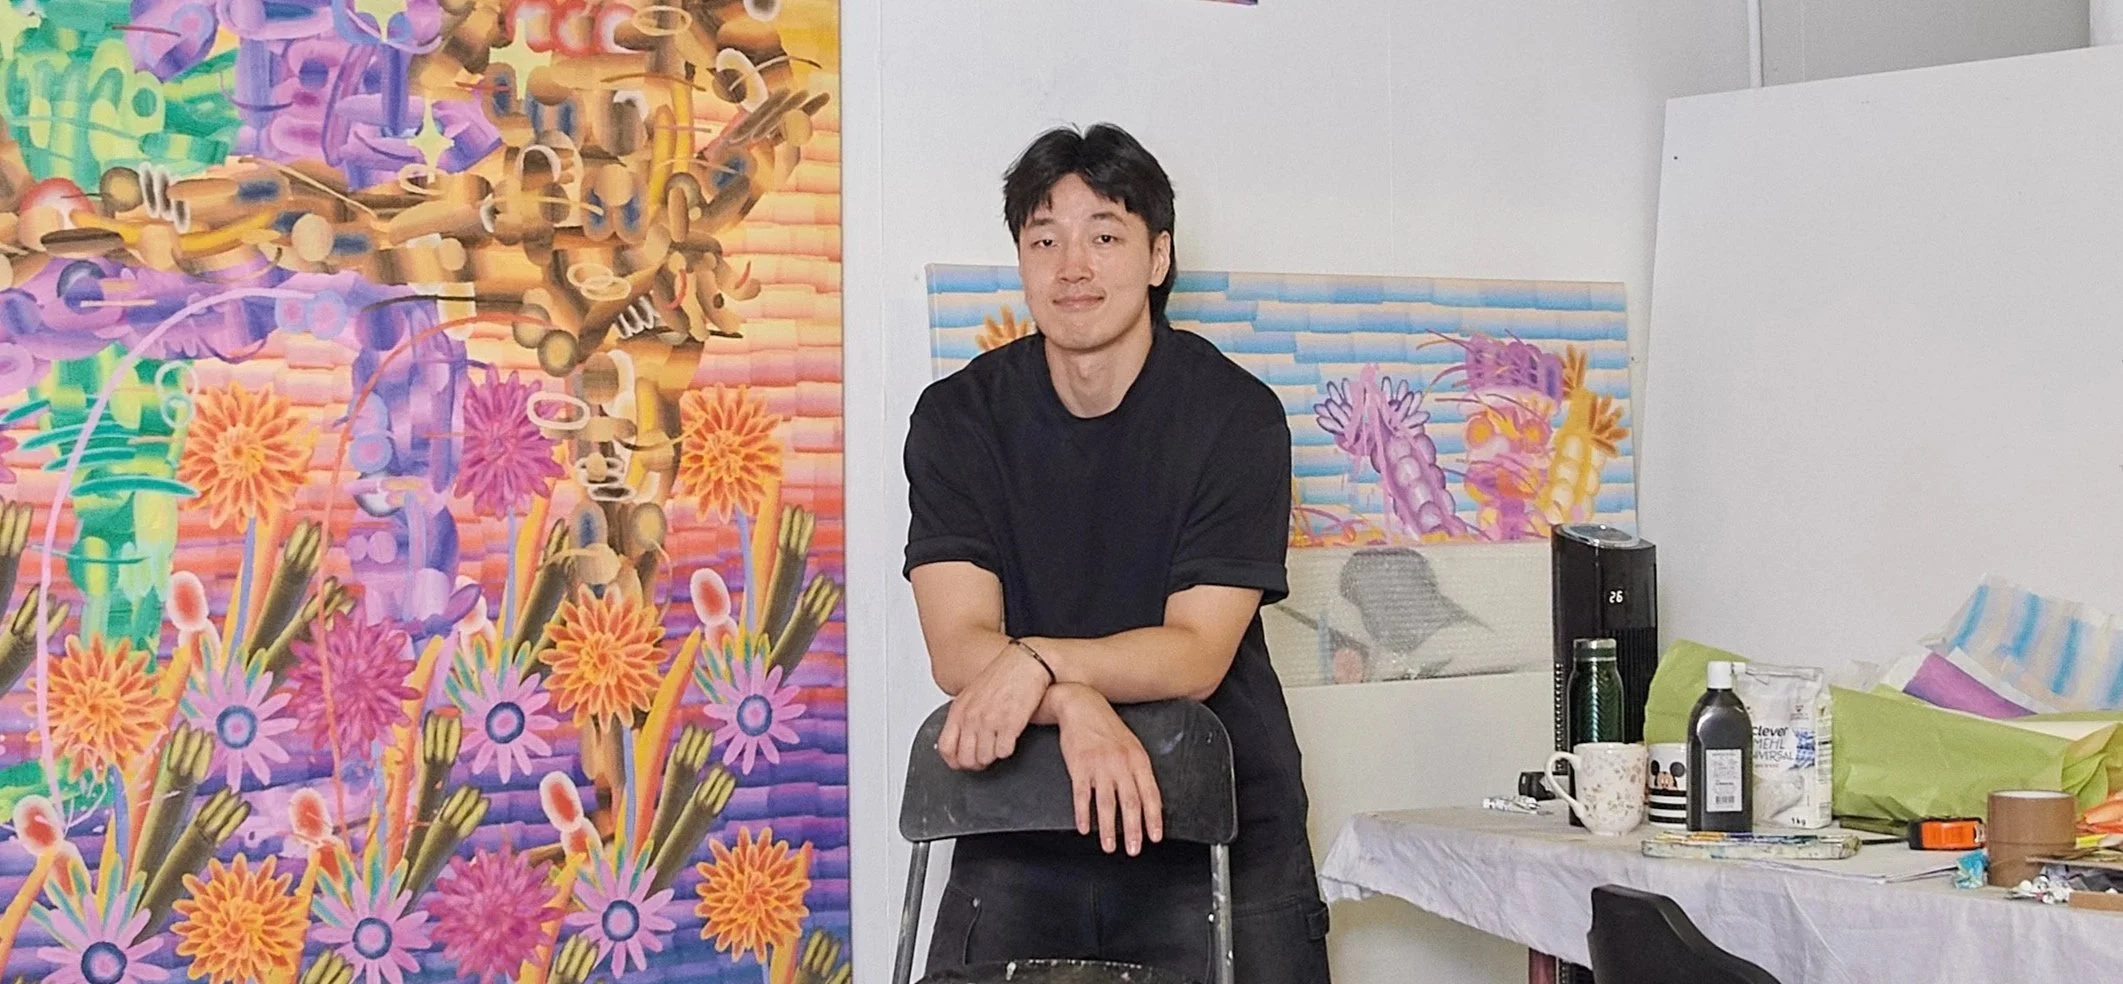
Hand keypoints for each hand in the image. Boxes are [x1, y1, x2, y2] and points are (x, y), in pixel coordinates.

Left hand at [937, 641, 1050, 770]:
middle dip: (977, 762)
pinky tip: (1011, 737)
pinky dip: (1008, 749)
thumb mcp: (973, 693)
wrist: (1026, 663)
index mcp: (959, 709)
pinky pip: (1004, 752)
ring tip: (1000, 743)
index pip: (946, 748)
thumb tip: (961, 737)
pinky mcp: (1010, 724)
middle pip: (966, 759)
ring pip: (985, 758)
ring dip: (994, 755)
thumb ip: (964, 715)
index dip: (955, 760)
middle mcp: (971, 716)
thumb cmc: (1003, 675)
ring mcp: (990, 721)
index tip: (965, 760)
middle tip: (986, 755)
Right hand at [1051, 685, 1163, 855]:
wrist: (1081, 706)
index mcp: (1138, 759)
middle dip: (1133, 829)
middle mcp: (1121, 763)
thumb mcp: (1131, 745)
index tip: (1155, 836)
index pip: (1150, 794)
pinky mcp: (1079, 766)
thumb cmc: (1106, 727)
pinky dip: (1083, 814)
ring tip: (1110, 845)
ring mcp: (1099, 765)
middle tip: (1134, 848)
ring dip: (1109, 828)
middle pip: (1130, 802)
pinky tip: (1085, 827)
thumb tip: (1146, 800)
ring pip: (1106, 803)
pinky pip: (1082, 795)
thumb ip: (1138, 771)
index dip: (1153, 818)